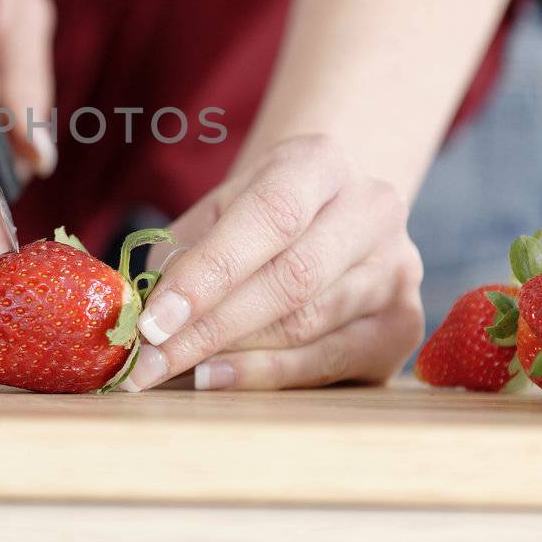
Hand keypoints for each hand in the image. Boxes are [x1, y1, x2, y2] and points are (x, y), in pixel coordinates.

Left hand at [123, 134, 423, 390]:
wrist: (330, 215)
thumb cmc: (257, 217)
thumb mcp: (219, 212)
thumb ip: (185, 253)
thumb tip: (140, 313)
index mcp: (321, 163)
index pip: (270, 217)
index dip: (208, 274)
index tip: (152, 321)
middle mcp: (373, 209)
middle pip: (292, 278)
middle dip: (210, 328)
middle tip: (149, 362)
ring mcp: (397, 268)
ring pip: (307, 324)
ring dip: (230, 355)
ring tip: (170, 371)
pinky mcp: (402, 324)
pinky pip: (328, 361)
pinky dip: (266, 374)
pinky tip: (217, 379)